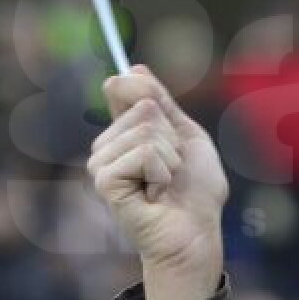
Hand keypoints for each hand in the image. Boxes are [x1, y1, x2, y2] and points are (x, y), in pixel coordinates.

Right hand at [89, 66, 227, 299]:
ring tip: (166, 183)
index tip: (163, 114)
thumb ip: (160, 103)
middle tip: (173, 169)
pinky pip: (142, 152)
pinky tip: (156, 193)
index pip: (126, 88)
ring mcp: (101, 163)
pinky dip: (162, 171)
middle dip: (173, 139)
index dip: (146, 91)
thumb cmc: (196, 191)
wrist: (196, 232)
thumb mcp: (186, 136)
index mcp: (125, 132)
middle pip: (143, 107)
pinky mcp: (104, 180)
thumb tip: (131, 67)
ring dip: (170, 158)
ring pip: (144, 129)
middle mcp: (107, 145)